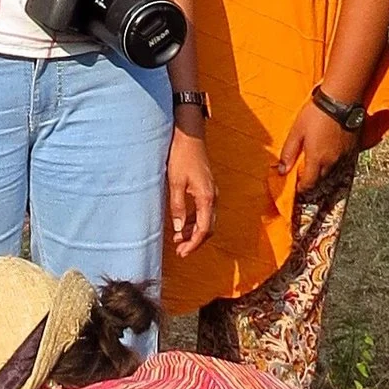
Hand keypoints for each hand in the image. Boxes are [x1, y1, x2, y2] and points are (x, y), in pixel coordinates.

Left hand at [165, 124, 215, 255]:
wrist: (189, 136)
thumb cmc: (181, 156)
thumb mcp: (175, 182)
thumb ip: (177, 207)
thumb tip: (179, 229)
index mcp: (206, 198)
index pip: (203, 230)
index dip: (193, 244)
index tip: (183, 253)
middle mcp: (213, 197)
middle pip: (208, 227)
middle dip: (195, 241)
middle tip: (180, 251)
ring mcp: (211, 192)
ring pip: (206, 220)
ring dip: (194, 232)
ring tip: (178, 240)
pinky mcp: (206, 188)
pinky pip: (203, 210)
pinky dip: (194, 220)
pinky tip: (182, 224)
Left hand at [276, 97, 356, 185]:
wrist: (341, 100)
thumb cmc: (316, 113)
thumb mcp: (296, 131)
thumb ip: (289, 152)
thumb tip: (282, 170)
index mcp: (317, 159)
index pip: (309, 184)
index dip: (301, 188)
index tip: (297, 186)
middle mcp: (333, 161)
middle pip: (321, 179)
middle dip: (312, 180)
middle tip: (304, 174)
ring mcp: (344, 155)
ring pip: (332, 171)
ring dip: (323, 171)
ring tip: (315, 162)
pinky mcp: (353, 147)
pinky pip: (342, 162)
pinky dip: (333, 162)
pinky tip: (328, 152)